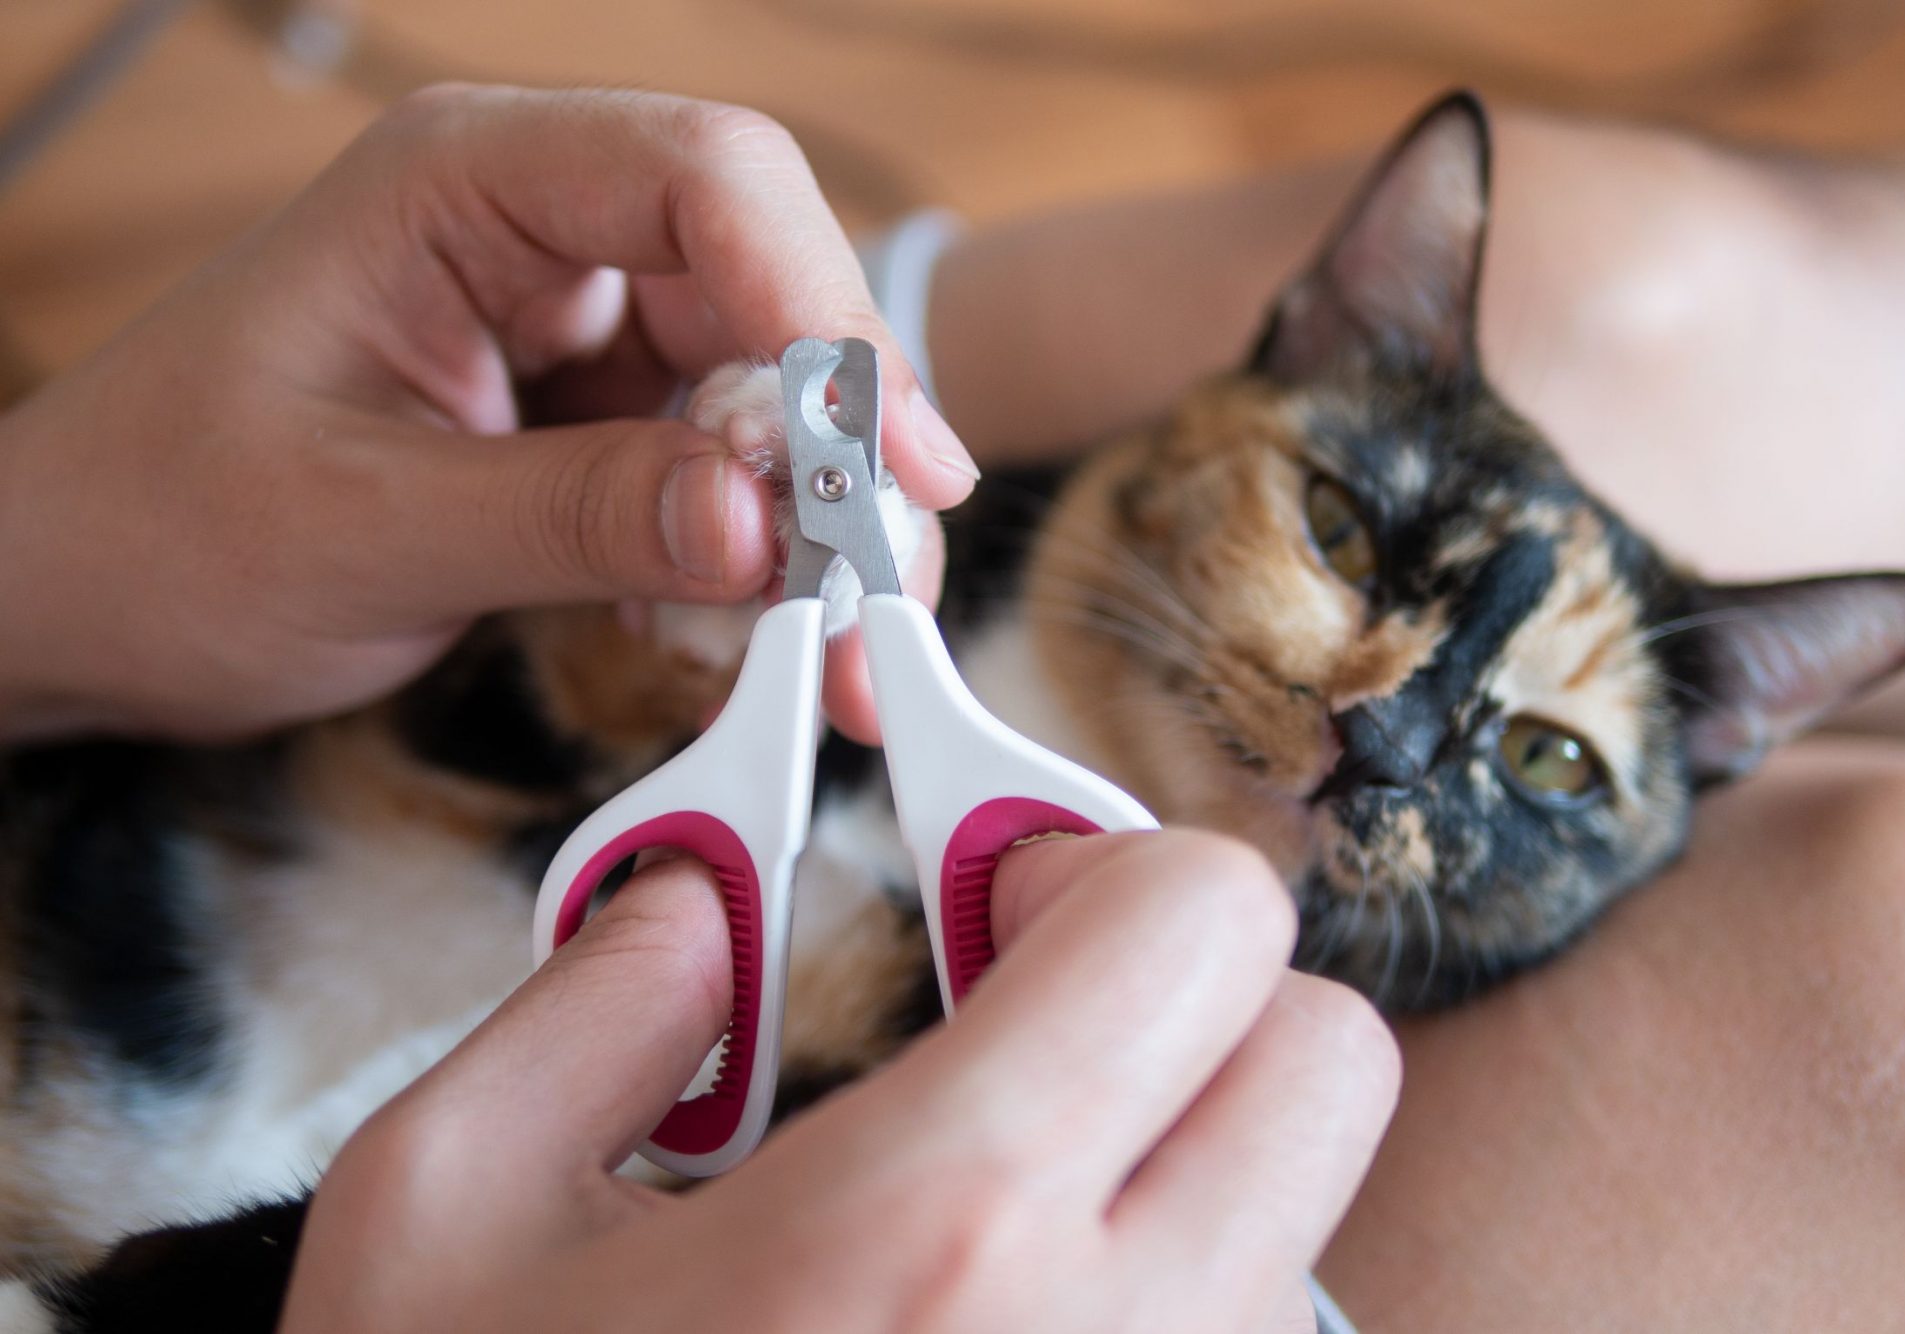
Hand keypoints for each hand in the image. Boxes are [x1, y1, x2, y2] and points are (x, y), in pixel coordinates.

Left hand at [0, 84, 973, 744]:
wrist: (85, 597)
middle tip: (884, 588)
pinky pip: (722, 468)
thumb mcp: (362, 526)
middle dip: (843, 443)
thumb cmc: (162, 526)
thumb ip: (571, 513)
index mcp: (463, 185)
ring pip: (766, 393)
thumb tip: (763, 527)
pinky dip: (755, 557)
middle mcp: (540, 234)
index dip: (821, 304)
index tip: (887, 457)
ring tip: (831, 648)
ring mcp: (573, 327)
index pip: (703, 178)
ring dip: (816, 522)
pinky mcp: (589, 418)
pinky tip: (739, 634)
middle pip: (767, 290)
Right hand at [281, 832, 1399, 1332]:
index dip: (1100, 869)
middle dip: (1187, 1006)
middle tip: (1015, 1042)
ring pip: (1297, 1222)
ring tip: (970, 1238)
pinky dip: (1161, 1301)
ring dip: (1172, 1175)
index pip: (1205, 919)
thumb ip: (592, 999)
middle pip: (1324, 1059)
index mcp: (940, 1226)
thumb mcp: (439, 1214)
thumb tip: (701, 903)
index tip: (989, 909)